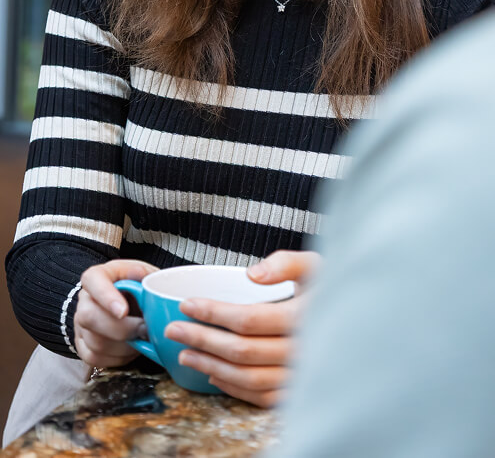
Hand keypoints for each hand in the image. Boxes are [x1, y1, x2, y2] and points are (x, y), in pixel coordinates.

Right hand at [74, 258, 156, 367]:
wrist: (129, 304)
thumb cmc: (136, 287)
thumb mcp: (143, 274)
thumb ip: (143, 274)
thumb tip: (139, 275)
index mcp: (97, 276)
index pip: (92, 280)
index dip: (106, 296)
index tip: (123, 311)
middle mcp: (84, 299)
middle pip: (89, 317)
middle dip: (121, 329)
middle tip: (143, 329)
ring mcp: (80, 324)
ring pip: (95, 342)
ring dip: (124, 346)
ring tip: (142, 338)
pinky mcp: (82, 346)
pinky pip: (95, 358)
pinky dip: (118, 358)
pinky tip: (131, 348)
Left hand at [165, 249, 321, 407]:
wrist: (361, 322)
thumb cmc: (332, 288)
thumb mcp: (316, 264)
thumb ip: (285, 263)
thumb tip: (253, 274)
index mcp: (304, 317)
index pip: (248, 319)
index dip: (213, 313)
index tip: (186, 305)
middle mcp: (303, 351)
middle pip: (242, 351)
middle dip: (201, 339)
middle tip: (173, 329)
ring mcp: (301, 376)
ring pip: (247, 377)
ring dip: (211, 366)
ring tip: (185, 353)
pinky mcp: (298, 392)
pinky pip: (260, 396)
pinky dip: (233, 387)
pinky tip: (214, 373)